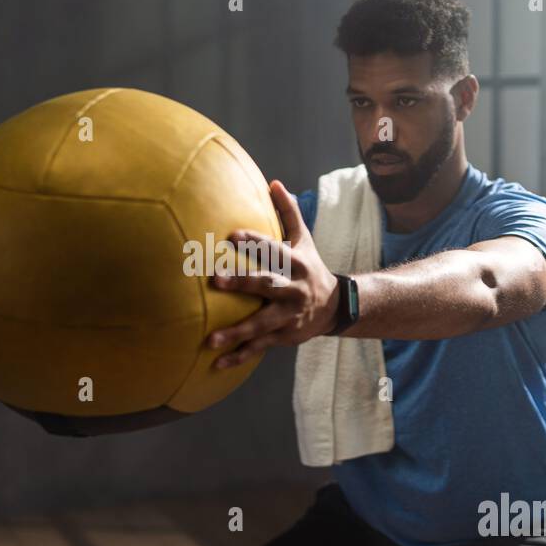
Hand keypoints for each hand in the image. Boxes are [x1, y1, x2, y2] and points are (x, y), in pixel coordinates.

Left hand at [207, 180, 340, 368]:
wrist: (335, 306)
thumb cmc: (309, 267)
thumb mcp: (304, 240)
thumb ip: (288, 212)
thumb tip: (273, 181)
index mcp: (295, 263)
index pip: (273, 250)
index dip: (254, 242)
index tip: (231, 236)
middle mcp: (293, 289)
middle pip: (268, 285)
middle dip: (243, 283)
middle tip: (215, 280)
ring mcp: (289, 316)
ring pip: (262, 324)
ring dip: (236, 332)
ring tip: (210, 339)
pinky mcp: (285, 336)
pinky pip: (260, 347)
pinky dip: (239, 356)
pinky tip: (217, 364)